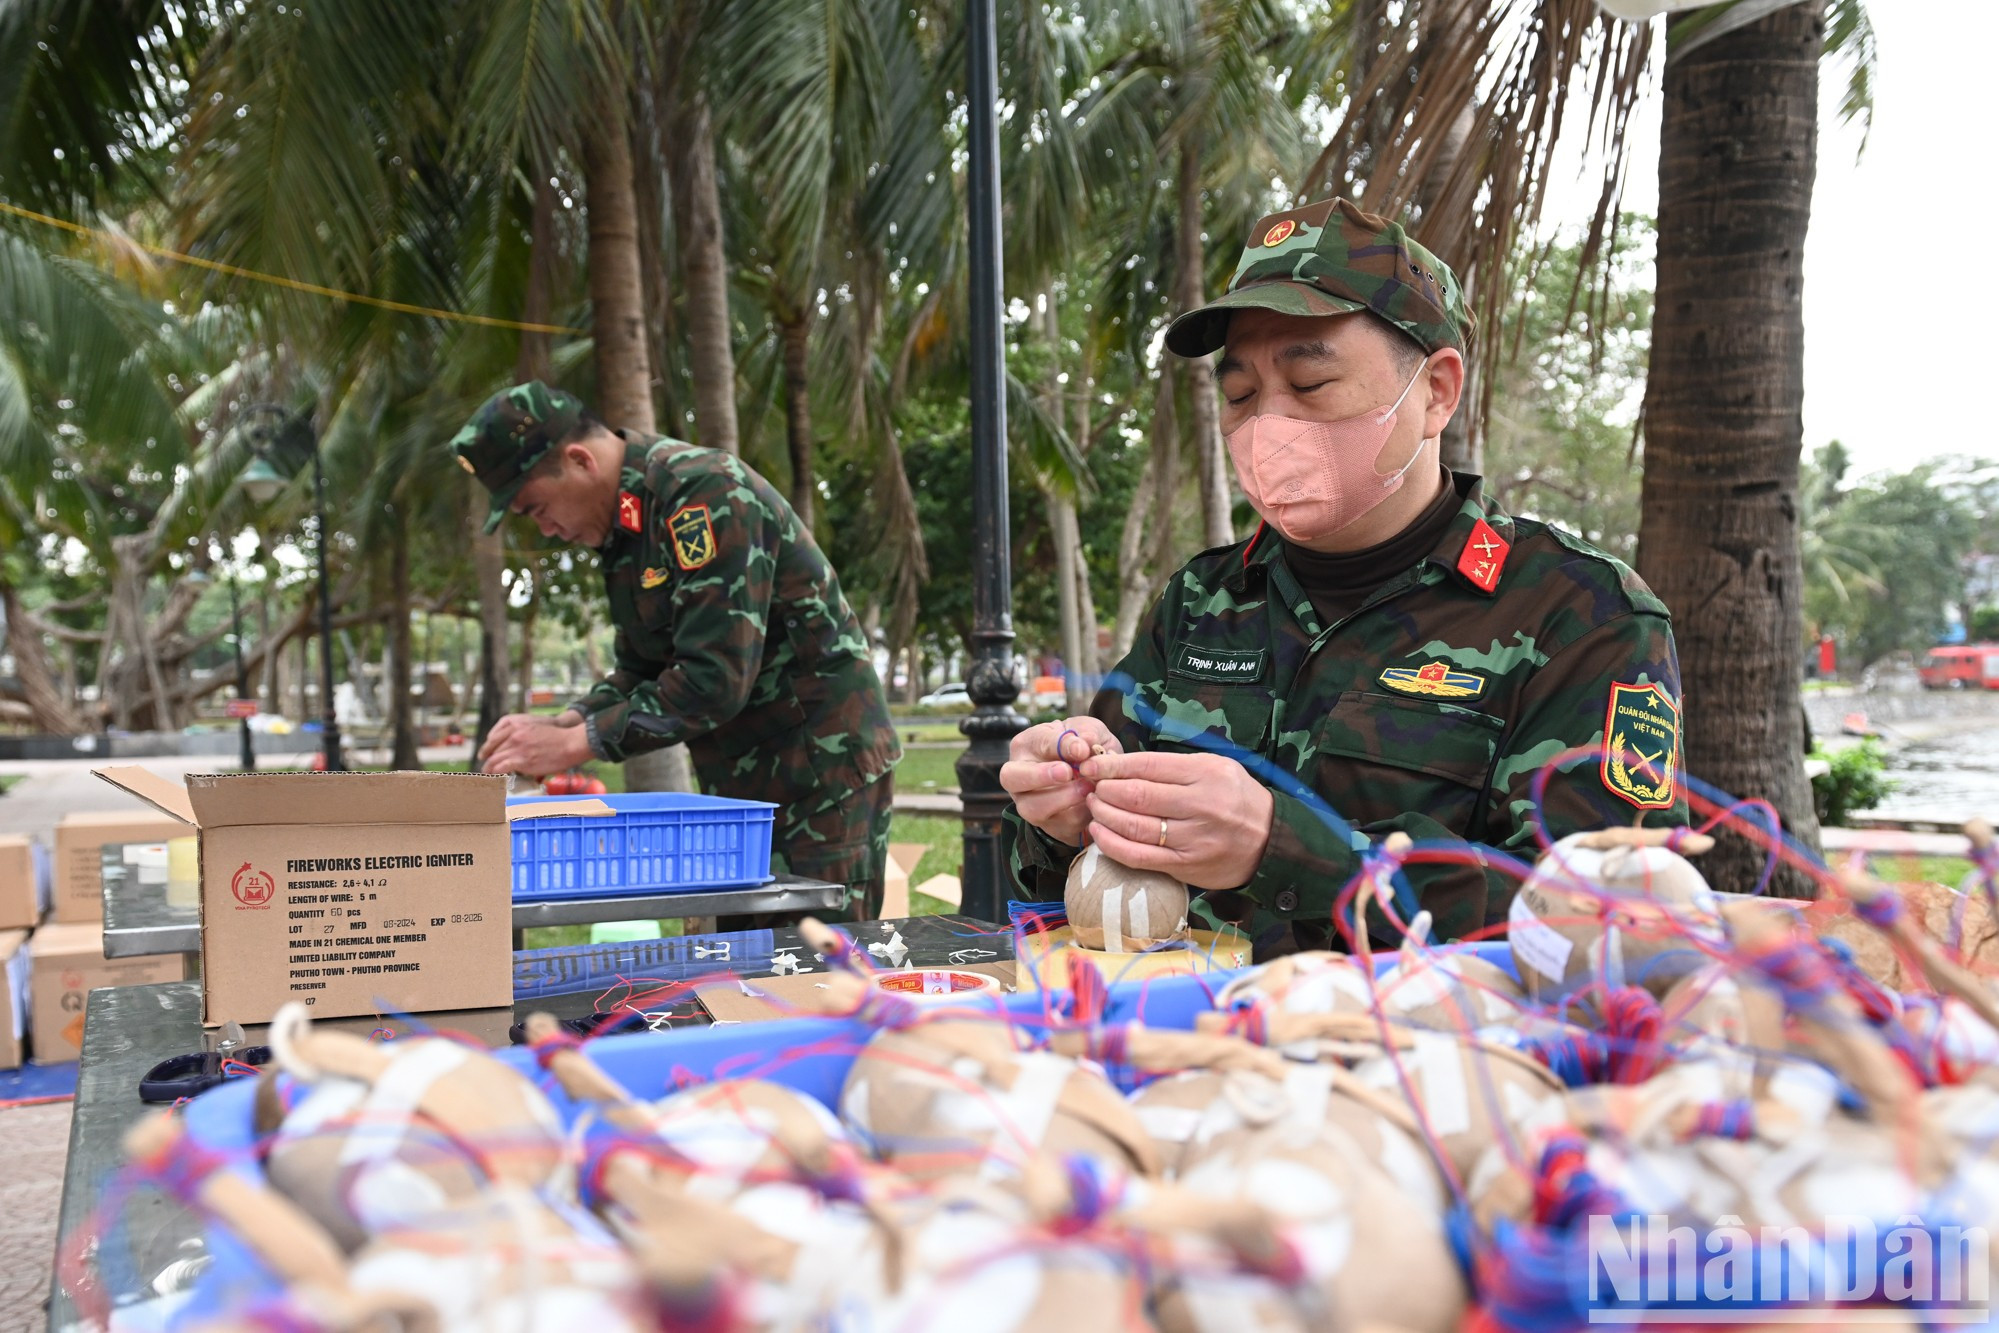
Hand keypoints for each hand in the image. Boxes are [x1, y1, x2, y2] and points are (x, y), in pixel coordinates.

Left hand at [480, 713, 591, 776]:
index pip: (493, 738)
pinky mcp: (520, 760)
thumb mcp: (535, 727)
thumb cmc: (557, 737)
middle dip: (487, 759)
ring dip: (489, 768)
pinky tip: (496, 777)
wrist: (570, 743)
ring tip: (487, 775)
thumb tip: (515, 746)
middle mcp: (513, 734)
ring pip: (493, 759)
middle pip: (492, 749)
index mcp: (516, 724)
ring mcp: (516, 747)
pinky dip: (496, 773)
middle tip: (486, 767)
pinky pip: (500, 768)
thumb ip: (522, 733)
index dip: (487, 749)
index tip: (486, 755)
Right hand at [999, 717, 1124, 845]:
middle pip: (1012, 778)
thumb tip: (1086, 741)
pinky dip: (1081, 814)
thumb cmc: (1082, 749)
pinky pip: (1061, 824)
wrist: (1093, 778)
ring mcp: (1029, 804)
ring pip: (1033, 808)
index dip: (1060, 746)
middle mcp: (1019, 776)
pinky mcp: (1049, 825)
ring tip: (1088, 788)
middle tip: (1067, 772)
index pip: (1036, 743)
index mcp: (1027, 745)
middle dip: (1040, 775)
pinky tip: (1094, 802)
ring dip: (1063, 799)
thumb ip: (1087, 731)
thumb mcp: (1087, 730)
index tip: (1083, 749)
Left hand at [1080, 750, 1273, 890]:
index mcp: (1206, 774)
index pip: (1149, 766)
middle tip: (1091, 786)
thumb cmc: (1236, 798)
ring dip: (1104, 815)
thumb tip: (1124, 765)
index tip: (1092, 766)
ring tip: (1093, 806)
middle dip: (1105, 790)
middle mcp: (1200, 806)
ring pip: (1135, 827)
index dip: (1113, 766)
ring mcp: (1193, 839)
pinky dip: (1112, 845)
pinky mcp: (1185, 865)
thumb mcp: (1216, 767)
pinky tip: (1099, 833)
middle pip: (1137, 796)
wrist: (1270, 841)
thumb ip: (1174, 766)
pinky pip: (1139, 857)